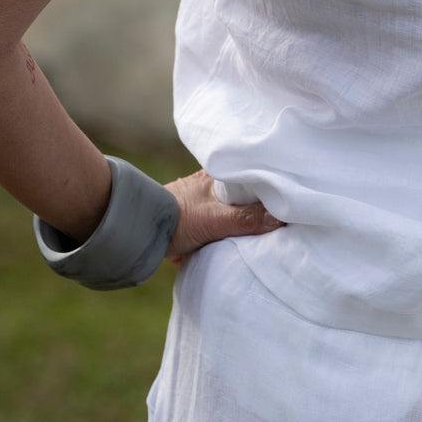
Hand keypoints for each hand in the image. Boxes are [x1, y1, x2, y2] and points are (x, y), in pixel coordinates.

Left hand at [163, 169, 283, 264]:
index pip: (251, 178)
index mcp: (218, 177)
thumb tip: (280, 218)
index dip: (269, 187)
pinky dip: (218, 234)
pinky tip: (225, 245)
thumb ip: (246, 219)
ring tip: (254, 237)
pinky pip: (211, 224)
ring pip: (225, 210)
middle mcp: (207, 185)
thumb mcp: (215, 220)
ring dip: (235, 223)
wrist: (135, 232)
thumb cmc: (174, 218)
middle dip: (253, 208)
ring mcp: (196, 202)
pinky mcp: (186, 220)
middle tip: (274, 222)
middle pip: (239, 196)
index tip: (286, 200)